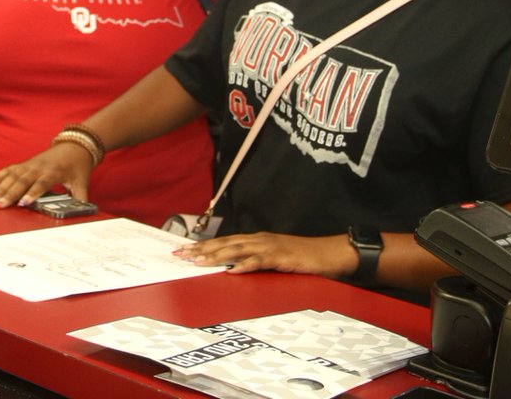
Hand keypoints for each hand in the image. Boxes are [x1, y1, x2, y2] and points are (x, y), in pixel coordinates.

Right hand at [0, 143, 93, 208]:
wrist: (74, 146)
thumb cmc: (77, 166)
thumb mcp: (82, 182)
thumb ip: (81, 197)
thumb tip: (84, 211)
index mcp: (53, 171)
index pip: (42, 183)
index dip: (33, 193)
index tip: (23, 203)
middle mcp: (38, 167)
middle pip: (22, 181)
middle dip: (9, 194)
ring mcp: (29, 164)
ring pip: (12, 176)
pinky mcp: (24, 164)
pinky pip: (8, 170)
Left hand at [172, 231, 356, 279]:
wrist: (329, 253)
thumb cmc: (302, 257)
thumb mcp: (274, 258)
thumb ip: (256, 260)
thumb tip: (235, 268)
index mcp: (256, 239)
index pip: (224, 241)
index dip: (203, 245)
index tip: (184, 249)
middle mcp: (259, 239)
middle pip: (225, 243)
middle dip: (201, 249)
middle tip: (181, 254)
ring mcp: (269, 247)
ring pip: (237, 250)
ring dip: (216, 256)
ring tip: (198, 262)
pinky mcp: (281, 257)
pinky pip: (259, 261)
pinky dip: (244, 265)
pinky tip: (232, 270)